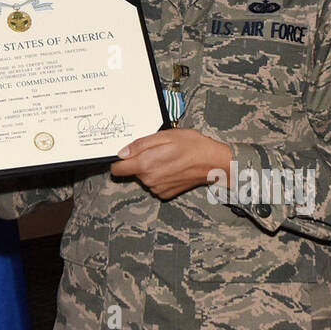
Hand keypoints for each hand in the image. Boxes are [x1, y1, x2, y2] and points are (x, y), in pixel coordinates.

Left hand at [109, 128, 232, 200]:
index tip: (124, 155)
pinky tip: (172, 168)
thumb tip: (122, 152)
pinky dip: (159, 176)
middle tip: (156, 150)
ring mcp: (157, 188)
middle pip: (132, 171)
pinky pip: (154, 184)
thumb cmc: (191, 145)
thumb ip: (140, 144)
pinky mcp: (166, 194)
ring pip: (144, 177)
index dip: (118, 161)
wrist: (213, 163)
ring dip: (150, 168)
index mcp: (146, 164)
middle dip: (138, 161)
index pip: (117, 169)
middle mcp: (149, 179)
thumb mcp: (165, 136)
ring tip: (167, 158)